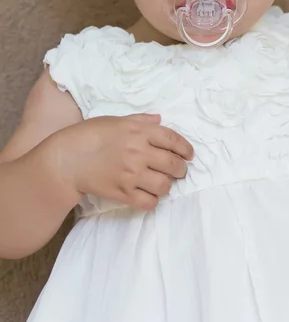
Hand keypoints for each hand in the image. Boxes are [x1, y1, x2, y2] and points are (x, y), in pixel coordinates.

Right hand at [53, 114, 193, 210]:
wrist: (66, 159)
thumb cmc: (89, 134)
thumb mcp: (116, 120)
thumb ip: (140, 120)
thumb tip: (159, 120)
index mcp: (138, 132)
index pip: (173, 140)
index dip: (186, 148)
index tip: (189, 155)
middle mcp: (138, 153)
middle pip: (173, 164)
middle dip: (181, 169)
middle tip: (179, 171)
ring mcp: (131, 175)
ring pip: (164, 185)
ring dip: (168, 185)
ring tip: (163, 182)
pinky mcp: (123, 193)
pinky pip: (149, 202)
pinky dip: (153, 200)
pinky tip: (150, 194)